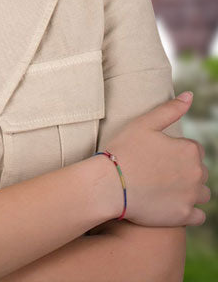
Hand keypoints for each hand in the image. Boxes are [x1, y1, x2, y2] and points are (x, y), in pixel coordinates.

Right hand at [105, 92, 210, 226]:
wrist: (109, 184)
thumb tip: (190, 95)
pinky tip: (170, 204)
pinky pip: (199, 215)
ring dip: (190, 191)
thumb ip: (170, 109)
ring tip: (165, 188)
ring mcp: (192, 196)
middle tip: (157, 171)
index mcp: (189, 150)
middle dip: (184, 171)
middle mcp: (197, 173)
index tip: (156, 154)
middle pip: (199, 171)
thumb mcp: (143, 123)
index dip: (174, 150)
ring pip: (202, 193)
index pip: (193, 149)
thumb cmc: (124, 150)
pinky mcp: (184, 216)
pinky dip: (189, 211)